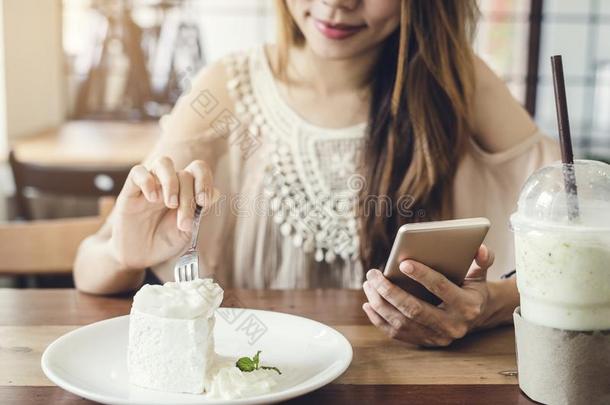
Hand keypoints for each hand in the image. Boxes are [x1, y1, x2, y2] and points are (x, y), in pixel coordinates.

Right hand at [110, 156, 214, 268]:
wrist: (140, 256)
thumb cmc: (165, 242)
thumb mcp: (188, 231)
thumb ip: (200, 212)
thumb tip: (216, 193)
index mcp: (187, 191)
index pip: (199, 171)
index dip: (205, 182)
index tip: (204, 202)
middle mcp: (170, 184)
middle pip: (185, 174)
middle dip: (188, 198)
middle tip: (184, 222)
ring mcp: (151, 185)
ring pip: (164, 162)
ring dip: (171, 183)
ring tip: (171, 204)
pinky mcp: (131, 190)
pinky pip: (138, 172)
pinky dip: (147, 181)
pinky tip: (152, 199)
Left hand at [362, 245, 494, 346]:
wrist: (476, 315)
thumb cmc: (471, 288)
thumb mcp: (480, 273)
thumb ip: (483, 260)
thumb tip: (481, 249)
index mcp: (467, 305)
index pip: (441, 288)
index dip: (422, 275)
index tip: (402, 262)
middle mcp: (452, 325)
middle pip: (414, 309)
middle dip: (390, 291)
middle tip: (373, 274)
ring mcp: (437, 337)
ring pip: (402, 323)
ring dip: (380, 304)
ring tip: (369, 285)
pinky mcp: (425, 343)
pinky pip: (397, 334)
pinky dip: (379, 320)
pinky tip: (369, 304)